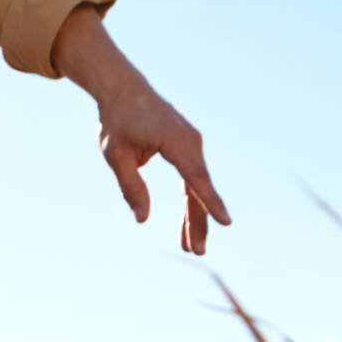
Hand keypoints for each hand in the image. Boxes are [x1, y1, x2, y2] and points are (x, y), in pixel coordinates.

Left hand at [95, 83, 230, 255]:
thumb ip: (130, 186)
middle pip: (198, 187)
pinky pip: (192, 178)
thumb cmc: (116, 121)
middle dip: (199, 221)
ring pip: (197, 186)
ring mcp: (191, 143)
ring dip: (194, 216)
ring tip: (190, 247)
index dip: (210, 201)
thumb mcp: (115, 155)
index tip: (226, 221)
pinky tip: (187, 225)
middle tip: (197, 251)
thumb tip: (142, 219)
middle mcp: (189, 141)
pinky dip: (191, 200)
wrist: (123, 90)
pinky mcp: (187, 148)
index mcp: (173, 140)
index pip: (195, 176)